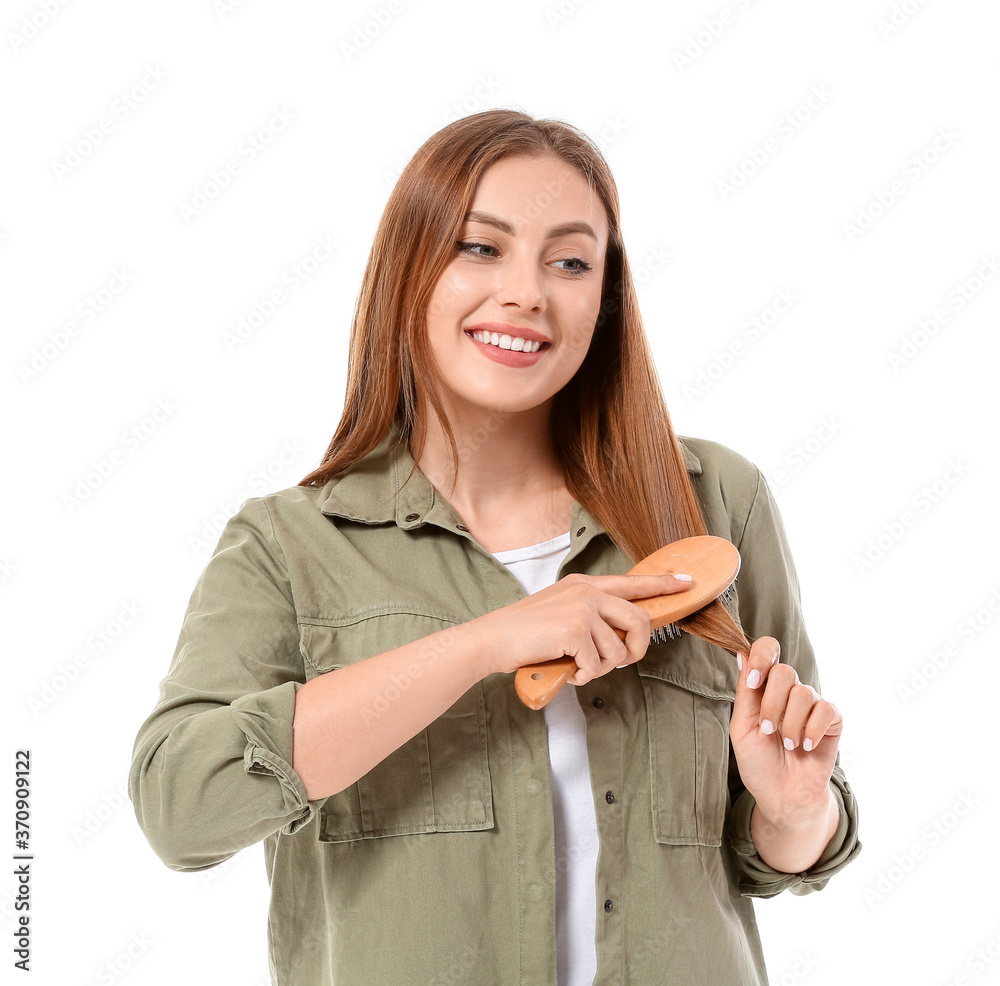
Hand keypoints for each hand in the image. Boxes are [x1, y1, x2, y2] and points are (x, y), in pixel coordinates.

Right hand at [475, 572, 691, 683]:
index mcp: (584, 585)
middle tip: (621, 662)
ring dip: (602, 668)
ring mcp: (582, 609)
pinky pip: (598, 663)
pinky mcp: (575, 630)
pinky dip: (584, 676)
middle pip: (639, 619)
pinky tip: (569, 672)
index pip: (632, 582)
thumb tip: (619, 638)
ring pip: (618, 649)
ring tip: (580, 668)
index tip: (686, 583)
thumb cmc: (524, 633)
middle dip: (637, 648)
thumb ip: (590, 617)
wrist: (492, 640)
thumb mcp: (561, 613)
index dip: (662, 584)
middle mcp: (587, 592)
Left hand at [730, 636, 842, 820]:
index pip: (767, 649)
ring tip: (788, 744)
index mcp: (763, 687)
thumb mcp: (742, 727)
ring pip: (803, 693)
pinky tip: (806, 746)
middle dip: (772, 705)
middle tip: (769, 730)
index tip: (753, 681)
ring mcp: (811, 703)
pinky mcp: (832, 719)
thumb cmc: (759, 762)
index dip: (761, 657)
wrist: (783, 795)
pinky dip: (812, 730)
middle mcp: (788, 690)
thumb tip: (741, 653)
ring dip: (790, 724)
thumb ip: (744, 691)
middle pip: (784, 672)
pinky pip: (825, 709)